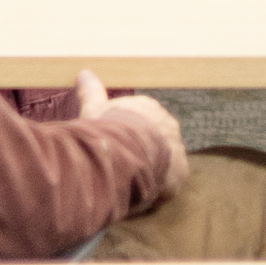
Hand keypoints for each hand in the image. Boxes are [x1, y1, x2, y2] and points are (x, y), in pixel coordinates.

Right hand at [78, 71, 189, 199]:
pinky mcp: (181, 169)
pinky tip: (146, 191)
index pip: (139, 118)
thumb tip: (84, 73)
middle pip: (153, 136)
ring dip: (152, 167)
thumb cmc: (108, 129)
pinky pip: (172, 177)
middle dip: (142, 149)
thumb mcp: (94, 110)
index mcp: (146, 107)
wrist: (129, 152)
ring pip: (164, 157)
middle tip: (124, 163)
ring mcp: (176, 145)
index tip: (116, 142)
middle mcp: (166, 122)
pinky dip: (160, 184)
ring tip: (133, 180)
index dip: (126, 131)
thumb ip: (91, 93)